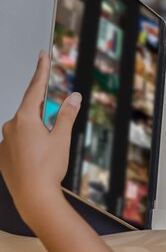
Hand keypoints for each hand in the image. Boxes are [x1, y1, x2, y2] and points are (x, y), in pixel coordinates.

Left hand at [0, 51, 80, 219]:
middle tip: (55, 136)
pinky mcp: (3, 155)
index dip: (41, 71)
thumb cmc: (47, 169)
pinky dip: (30, 148)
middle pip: (31, 112)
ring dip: (37, 135)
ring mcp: (4, 141)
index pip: (35, 89)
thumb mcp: (62, 139)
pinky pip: (18, 144)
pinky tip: (38, 162)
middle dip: (44, 117)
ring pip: (24, 129)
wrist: (33, 196)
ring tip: (48, 155)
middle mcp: (10, 126)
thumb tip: (73, 97)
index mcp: (25, 119)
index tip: (42, 55)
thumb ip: (66, 115)